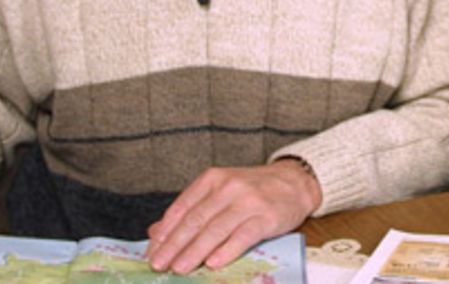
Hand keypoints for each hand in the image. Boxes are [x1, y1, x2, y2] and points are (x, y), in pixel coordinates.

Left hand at [146, 160, 320, 273]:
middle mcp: (228, 187)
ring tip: (180, 268)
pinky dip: (227, 250)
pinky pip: (243, 235)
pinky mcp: (267, 217)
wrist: (295, 182)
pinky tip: (213, 263)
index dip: (165, 232)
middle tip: (159, 264)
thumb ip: (190, 210)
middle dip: (174, 245)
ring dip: (195, 251)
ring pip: (216, 229)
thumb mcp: (219, 191)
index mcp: (212, 179)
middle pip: (196, 220)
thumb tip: (156, 232)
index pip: (182, 208)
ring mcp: (249, 202)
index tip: (153, 251)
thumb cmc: (253, 190)